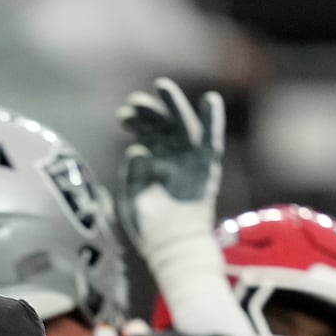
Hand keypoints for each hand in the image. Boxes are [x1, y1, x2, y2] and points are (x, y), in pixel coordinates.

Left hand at [115, 77, 222, 263]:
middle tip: (134, 101)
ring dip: (174, 107)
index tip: (123, 114)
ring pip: (184, 129)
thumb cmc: (148, 230)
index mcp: (153, 166)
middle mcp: (172, 161)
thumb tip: (136, 148)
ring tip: (162, 86)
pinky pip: (212, 143)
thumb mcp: (130, 200)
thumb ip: (132, 174)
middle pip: (163, 128)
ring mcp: (190, 165)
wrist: (171, 249)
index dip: (136, 122)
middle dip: (149, 111)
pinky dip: (213, 122)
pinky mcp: (207, 171)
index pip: (146, 136)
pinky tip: (210, 99)